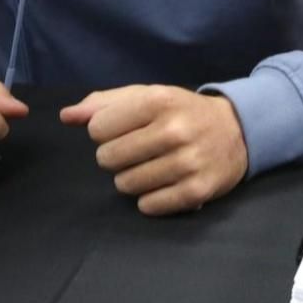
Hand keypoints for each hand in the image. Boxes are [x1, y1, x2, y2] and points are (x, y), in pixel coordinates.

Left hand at [59, 85, 248, 216]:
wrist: (236, 130)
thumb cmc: (180, 111)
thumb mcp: (145, 96)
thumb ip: (102, 104)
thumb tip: (66, 116)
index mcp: (158, 101)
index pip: (98, 128)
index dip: (104, 133)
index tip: (122, 131)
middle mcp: (174, 130)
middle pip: (108, 159)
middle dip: (115, 158)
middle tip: (135, 152)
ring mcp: (188, 161)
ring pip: (126, 185)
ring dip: (131, 179)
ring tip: (149, 167)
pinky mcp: (198, 190)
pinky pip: (150, 206)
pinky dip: (148, 200)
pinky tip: (161, 185)